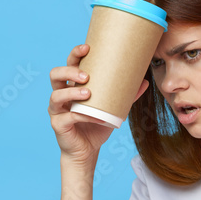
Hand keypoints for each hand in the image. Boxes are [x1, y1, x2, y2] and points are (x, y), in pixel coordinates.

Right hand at [47, 43, 148, 165]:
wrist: (87, 151)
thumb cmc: (97, 126)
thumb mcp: (114, 108)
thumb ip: (127, 95)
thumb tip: (145, 81)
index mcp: (71, 86)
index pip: (69, 64)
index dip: (75, 54)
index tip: (87, 48)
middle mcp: (60, 95)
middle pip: (55, 75)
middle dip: (69, 71)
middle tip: (86, 75)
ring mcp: (57, 110)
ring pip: (56, 95)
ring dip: (72, 92)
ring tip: (88, 93)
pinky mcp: (58, 125)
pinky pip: (68, 117)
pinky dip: (83, 116)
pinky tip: (95, 117)